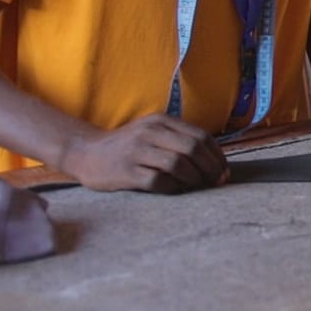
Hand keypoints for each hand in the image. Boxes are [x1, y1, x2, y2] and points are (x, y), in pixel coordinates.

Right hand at [61, 114, 227, 193]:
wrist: (85, 152)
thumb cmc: (128, 146)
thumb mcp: (153, 133)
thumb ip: (180, 141)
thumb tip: (215, 163)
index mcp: (161, 121)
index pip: (201, 136)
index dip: (217, 156)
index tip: (224, 171)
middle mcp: (150, 132)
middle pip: (193, 149)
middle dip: (210, 168)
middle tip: (216, 182)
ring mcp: (136, 151)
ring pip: (178, 164)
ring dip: (193, 179)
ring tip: (196, 186)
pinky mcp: (125, 171)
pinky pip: (158, 181)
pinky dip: (172, 188)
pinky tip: (174, 190)